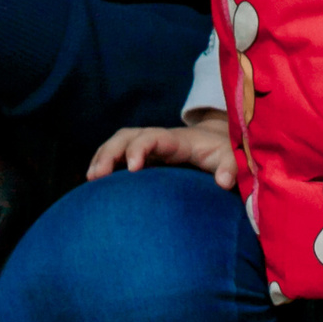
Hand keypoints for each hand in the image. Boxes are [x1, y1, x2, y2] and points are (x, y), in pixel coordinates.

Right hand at [87, 122, 237, 187]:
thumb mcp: (232, 157)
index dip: (139, 149)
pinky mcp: (143, 157)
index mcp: (176, 140)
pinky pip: (118, 154)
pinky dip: (104, 164)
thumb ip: (230, 167)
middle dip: (109, 153)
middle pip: (126, 136)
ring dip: (101, 158)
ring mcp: (147, 147)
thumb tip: (223, 182)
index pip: (152, 138)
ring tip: (90, 180)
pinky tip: (96, 185)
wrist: (217, 142)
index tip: (131, 168)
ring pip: (117, 143)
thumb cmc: (223, 152)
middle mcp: (157, 139)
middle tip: (96, 177)